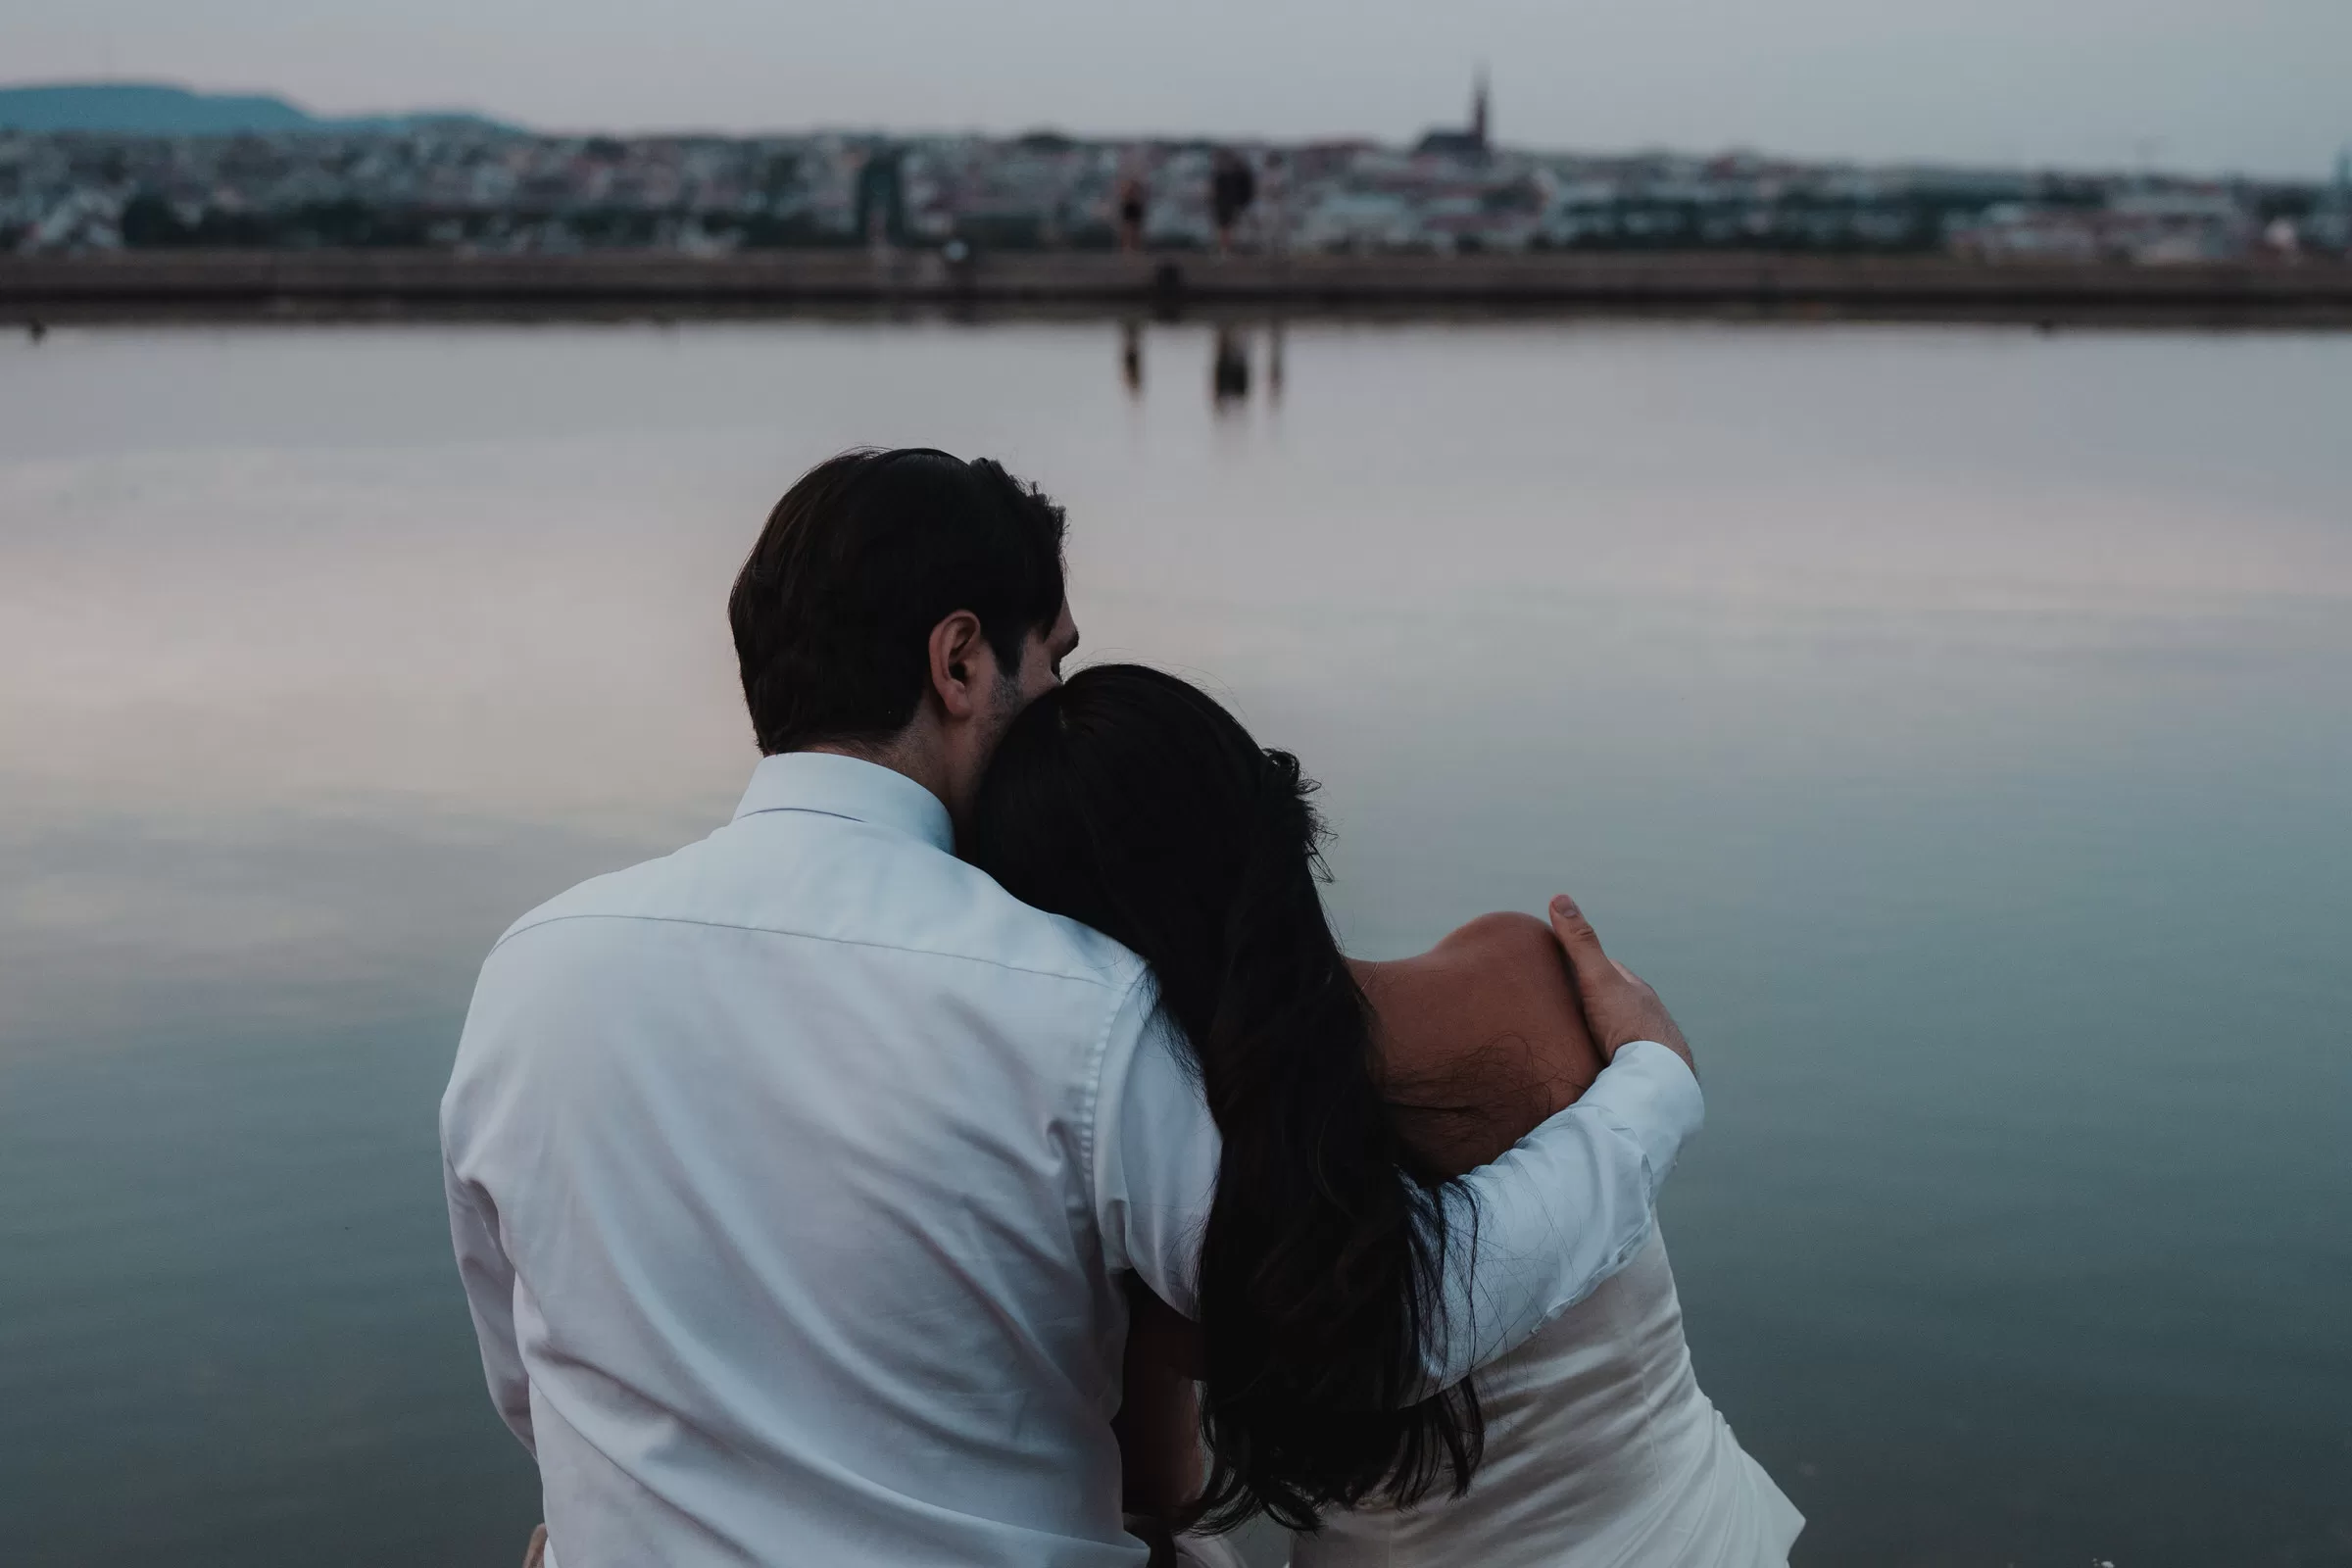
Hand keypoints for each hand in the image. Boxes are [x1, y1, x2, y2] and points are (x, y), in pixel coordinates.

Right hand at [1547, 894, 1694, 1075]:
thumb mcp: (1597, 977)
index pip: (1606, 970)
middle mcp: (1644, 1015)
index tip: (1557, 966)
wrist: (1657, 1076)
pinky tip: (1588, 1067)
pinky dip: (1603, 1058)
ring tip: (1567, 1041)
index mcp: (1635, 990)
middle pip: (1610, 1002)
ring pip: (1615, 1033)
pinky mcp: (1641, 1070)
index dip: (1581, 965)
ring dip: (1595, 1034)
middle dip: (1588, 1003)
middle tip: (1555, 1008)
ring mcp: (1644, 1044)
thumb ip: (1580, 942)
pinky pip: (1617, 1059)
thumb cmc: (1629, 1024)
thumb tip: (1560, 897)